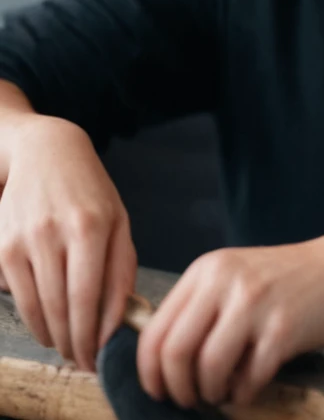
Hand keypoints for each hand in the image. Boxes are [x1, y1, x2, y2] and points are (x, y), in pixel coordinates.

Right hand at [0, 117, 136, 371]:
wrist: (44, 153)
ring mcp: (24, 240)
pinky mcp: (3, 248)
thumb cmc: (89, 191)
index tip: (100, 357)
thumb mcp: (119, 219)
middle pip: (62, 309)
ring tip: (68, 345)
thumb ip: (122, 267)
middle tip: (84, 360)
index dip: (93, 336)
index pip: (90, 297)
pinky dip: (34, 319)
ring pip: (38, 309)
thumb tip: (119, 318)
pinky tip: (49, 322)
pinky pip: (17, 298)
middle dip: (74, 344)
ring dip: (54, 337)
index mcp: (92, 226)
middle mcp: (55, 232)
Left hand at [136, 235, 323, 409]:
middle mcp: (226, 282)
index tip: (156, 390)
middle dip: (176, 389)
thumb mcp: (231, 277)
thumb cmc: (279, 280)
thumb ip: (198, 307)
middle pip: (176, 352)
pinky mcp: (283, 329)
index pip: (156, 330)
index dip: (149, 372)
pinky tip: (247, 388)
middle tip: (187, 399)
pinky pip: (248, 378)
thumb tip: (161, 362)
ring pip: (209, 368)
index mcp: (206, 270)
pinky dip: (242, 394)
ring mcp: (255, 304)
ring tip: (220, 393)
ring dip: (210, 393)